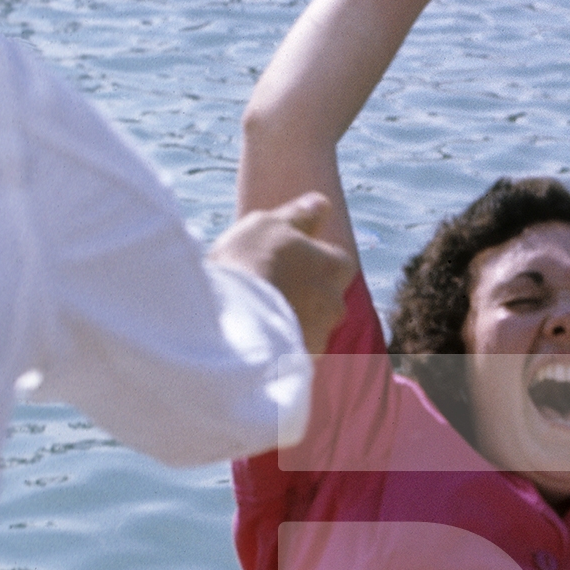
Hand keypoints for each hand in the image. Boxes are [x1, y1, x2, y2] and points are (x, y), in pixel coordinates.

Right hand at [210, 193, 355, 357]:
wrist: (233, 326)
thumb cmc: (252, 265)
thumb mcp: (270, 224)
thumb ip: (300, 215)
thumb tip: (323, 204)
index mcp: (335, 267)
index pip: (337, 261)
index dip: (312, 258)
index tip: (285, 257)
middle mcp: (336, 305)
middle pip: (325, 297)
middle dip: (304, 293)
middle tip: (265, 285)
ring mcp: (319, 338)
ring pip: (309, 325)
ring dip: (289, 319)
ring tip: (252, 313)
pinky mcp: (300, 365)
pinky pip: (292, 351)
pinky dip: (278, 344)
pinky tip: (251, 337)